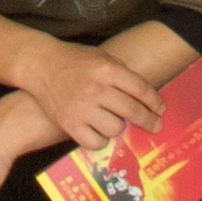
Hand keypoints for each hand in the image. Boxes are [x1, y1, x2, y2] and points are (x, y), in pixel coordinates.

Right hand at [14, 38, 163, 150]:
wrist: (40, 65)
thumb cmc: (75, 61)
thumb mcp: (102, 57)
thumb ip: (122, 74)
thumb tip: (147, 96)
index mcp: (106, 69)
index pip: (141, 89)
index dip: (155, 102)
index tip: (161, 109)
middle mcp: (95, 89)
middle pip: (132, 111)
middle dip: (148, 120)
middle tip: (155, 125)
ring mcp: (81, 108)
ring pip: (115, 128)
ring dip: (119, 126)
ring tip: (114, 120)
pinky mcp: (69, 124)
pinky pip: (96, 142)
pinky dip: (101, 139)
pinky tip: (99, 131)